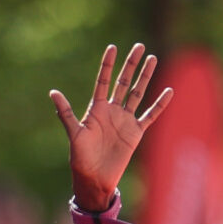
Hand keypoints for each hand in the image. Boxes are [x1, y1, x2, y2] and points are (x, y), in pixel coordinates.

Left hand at [50, 43, 172, 208]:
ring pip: (137, 93)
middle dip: (131, 64)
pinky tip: (169, 91)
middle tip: (140, 46)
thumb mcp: (74, 132)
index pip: (103, 81)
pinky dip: (160, 104)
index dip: (108, 65)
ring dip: (145, 77)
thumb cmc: (80, 157)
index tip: (113, 47)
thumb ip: (65, 112)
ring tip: (153, 59)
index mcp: (96, 109)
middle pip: (123, 82)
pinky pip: (150, 115)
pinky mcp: (136, 132)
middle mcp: (112, 111)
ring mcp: (125, 120)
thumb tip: (53, 92)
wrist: (94, 177)